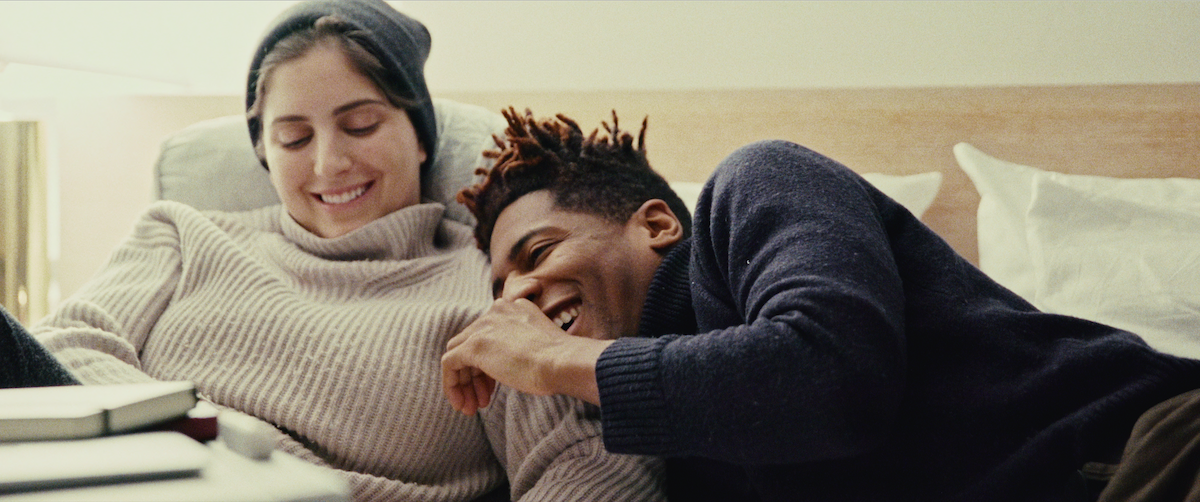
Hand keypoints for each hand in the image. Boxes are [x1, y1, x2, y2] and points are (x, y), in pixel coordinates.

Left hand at [441, 298, 611, 414]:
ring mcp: (482, 328)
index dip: (488, 363)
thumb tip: (507, 364)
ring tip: (473, 407)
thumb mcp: (539, 344)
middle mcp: (495, 311)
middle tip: (482, 400)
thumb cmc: (559, 361)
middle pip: (471, 344)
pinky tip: (462, 404)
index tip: (494, 386)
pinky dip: (452, 385)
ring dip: (463, 383)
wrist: (562, 363)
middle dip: (474, 376)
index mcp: (512, 307)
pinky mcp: (473, 346)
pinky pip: (449, 364)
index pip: (488, 334)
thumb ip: (519, 345)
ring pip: (458, 355)